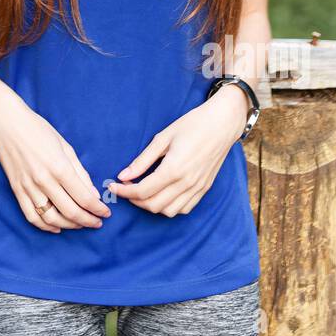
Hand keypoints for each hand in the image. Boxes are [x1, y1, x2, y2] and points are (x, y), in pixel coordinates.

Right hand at [0, 87, 112, 233]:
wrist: (7, 123)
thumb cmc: (38, 130)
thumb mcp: (65, 146)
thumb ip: (80, 172)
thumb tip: (93, 195)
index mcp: (59, 167)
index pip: (84, 197)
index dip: (98, 209)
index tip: (106, 212)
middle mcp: (44, 180)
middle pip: (70, 211)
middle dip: (88, 220)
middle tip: (97, 222)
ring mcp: (28, 187)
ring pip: (51, 218)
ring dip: (69, 226)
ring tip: (80, 224)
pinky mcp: (16, 190)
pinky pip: (31, 216)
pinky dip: (45, 226)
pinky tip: (57, 227)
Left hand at [105, 85, 248, 217]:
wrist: (222, 124)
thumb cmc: (192, 125)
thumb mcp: (163, 138)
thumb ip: (142, 160)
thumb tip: (123, 175)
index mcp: (174, 169)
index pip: (142, 191)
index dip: (124, 191)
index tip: (113, 186)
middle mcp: (186, 183)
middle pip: (153, 205)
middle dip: (134, 200)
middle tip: (125, 187)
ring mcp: (197, 188)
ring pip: (168, 211)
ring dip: (151, 206)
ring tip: (142, 191)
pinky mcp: (205, 189)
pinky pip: (184, 209)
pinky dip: (169, 207)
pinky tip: (161, 194)